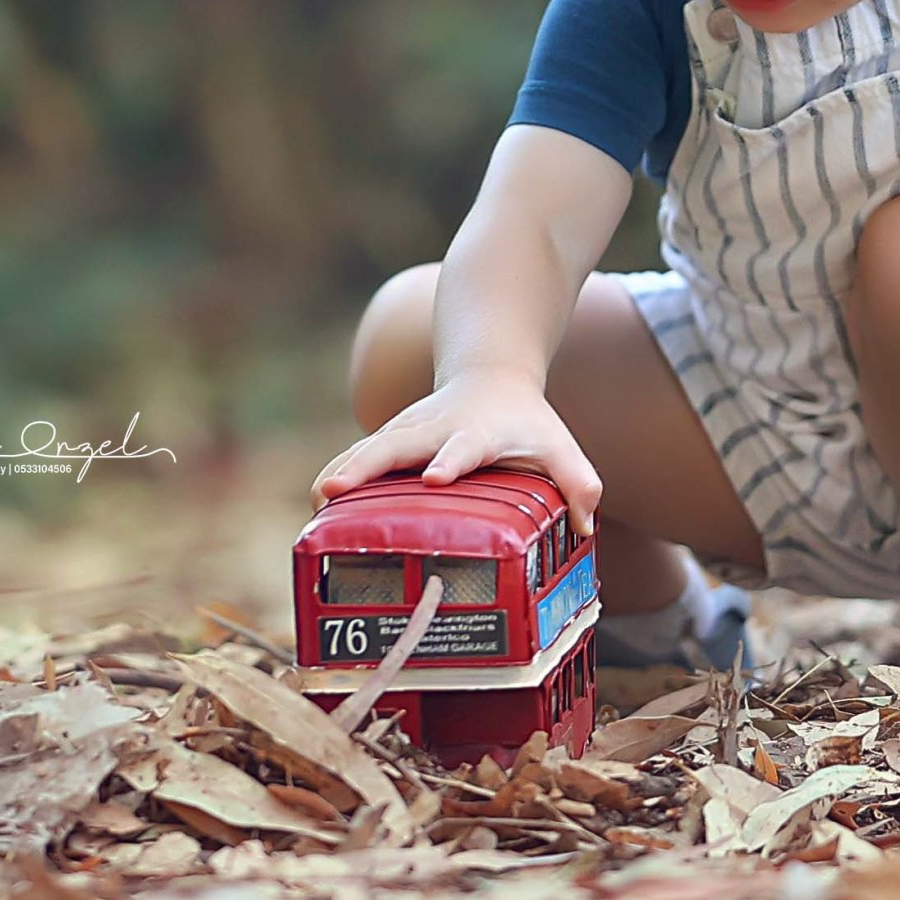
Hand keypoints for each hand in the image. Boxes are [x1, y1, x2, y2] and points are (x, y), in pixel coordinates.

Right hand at [313, 376, 603, 538]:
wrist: (489, 371)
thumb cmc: (524, 422)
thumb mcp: (558, 444)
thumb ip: (578, 482)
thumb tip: (584, 527)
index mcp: (476, 432)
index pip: (463, 447)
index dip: (450, 461)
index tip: (435, 478)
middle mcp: (434, 428)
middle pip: (395, 445)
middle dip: (366, 467)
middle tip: (336, 491)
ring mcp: (406, 429)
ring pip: (368, 449)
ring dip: (341, 472)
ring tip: (315, 503)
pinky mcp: (388, 437)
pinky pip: (357, 457)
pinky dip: (336, 475)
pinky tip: (315, 506)